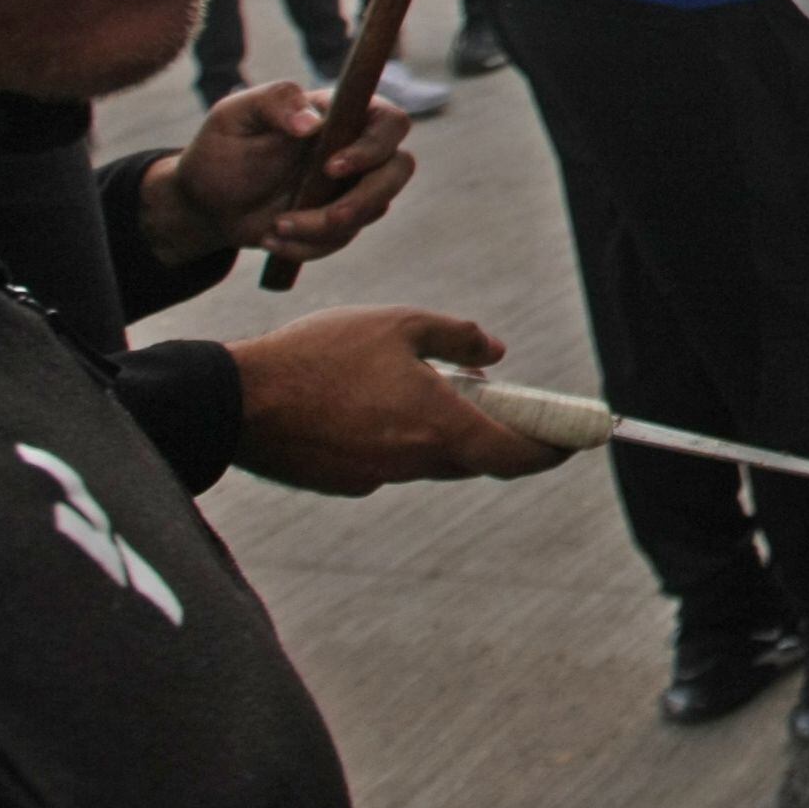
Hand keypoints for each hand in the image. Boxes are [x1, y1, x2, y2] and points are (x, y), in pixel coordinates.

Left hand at [142, 82, 416, 267]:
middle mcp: (356, 149)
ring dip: (325, 227)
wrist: (204, 201)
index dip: (375, 146)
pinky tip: (271, 238)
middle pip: (399, 170)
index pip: (390, 122)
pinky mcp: (339, 221)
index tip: (331, 168)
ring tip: (277, 227)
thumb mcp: (235, 115)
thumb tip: (311, 122)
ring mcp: (351, 187)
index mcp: (341, 115)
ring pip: (374, 210)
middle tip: (326, 216)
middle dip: (365, 198)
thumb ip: (275, 101)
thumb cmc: (222, 147)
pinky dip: (307, 246)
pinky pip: (342, 239)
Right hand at [230, 309, 572, 495]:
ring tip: (423, 386)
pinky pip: (388, 462)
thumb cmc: (320, 353)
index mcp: (438, 426)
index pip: (515, 454)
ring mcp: (376, 478)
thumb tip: (495, 355)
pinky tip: (369, 402)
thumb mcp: (399, 324)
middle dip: (494, 431)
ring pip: (430, 459)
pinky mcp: (343, 483)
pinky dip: (396, 437)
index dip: (551, 449)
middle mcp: (413, 463)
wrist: (234, 400)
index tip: (574, 439)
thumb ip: (456, 338)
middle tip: (503, 400)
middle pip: (475, 456)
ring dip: (441, 431)